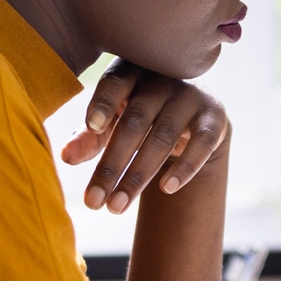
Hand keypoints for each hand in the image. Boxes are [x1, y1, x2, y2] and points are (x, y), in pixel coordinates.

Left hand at [60, 60, 229, 212]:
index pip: (116, 83)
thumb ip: (89, 137)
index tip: (92, 127)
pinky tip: (166, 189)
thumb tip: (66, 156)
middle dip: (112, 165)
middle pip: (135, 121)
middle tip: (93, 201)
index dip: (103, 103)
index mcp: (131, 73)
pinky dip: (185, 167)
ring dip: (138, 176)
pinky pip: (201, 142)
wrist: (193, 117)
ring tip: (116, 207)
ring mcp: (190, 97)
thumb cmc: (141, 117)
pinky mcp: (214, 117)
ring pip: (162, 137)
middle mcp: (162, 80)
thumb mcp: (112, 123)